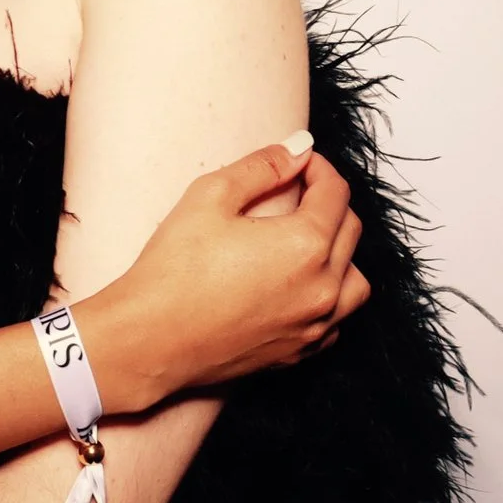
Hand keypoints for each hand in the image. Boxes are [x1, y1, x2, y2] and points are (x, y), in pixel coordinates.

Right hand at [76, 137, 367, 410]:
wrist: (148, 342)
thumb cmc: (173, 271)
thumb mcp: (211, 197)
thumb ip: (262, 166)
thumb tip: (298, 148)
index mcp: (307, 245)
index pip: (336, 193)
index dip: (317, 168)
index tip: (298, 163)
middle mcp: (323, 288)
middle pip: (350, 232)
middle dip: (329, 203)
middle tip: (297, 192)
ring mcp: (313, 326)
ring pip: (354, 282)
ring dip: (340, 255)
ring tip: (305, 243)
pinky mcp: (298, 355)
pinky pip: (335, 322)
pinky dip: (327, 299)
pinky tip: (297, 287)